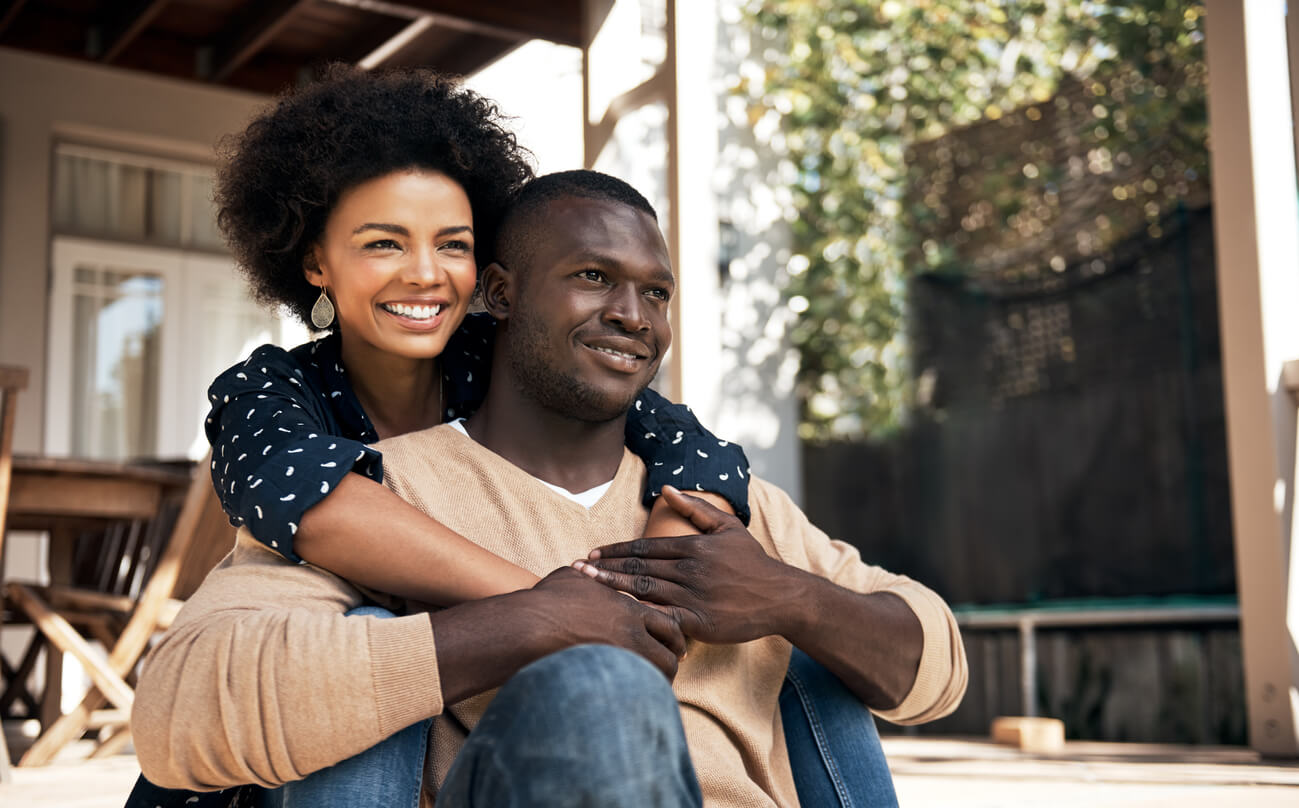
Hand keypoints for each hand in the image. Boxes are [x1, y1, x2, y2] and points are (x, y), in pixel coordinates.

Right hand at [524, 567, 687, 679]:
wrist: (529, 625)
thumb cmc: (548, 599)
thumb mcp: (574, 577)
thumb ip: (590, 576)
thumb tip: (585, 567)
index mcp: (629, 609)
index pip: (670, 625)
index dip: (676, 637)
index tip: (676, 645)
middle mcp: (631, 634)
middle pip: (669, 655)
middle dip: (672, 664)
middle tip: (669, 669)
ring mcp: (620, 658)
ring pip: (656, 677)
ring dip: (657, 682)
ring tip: (654, 688)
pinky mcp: (607, 678)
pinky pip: (635, 691)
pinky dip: (639, 694)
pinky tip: (632, 697)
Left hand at [574, 486, 803, 643]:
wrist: (781, 596)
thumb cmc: (751, 561)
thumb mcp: (728, 527)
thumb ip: (695, 507)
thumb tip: (665, 488)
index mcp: (694, 546)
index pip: (644, 548)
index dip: (614, 550)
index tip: (591, 552)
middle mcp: (691, 570)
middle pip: (638, 568)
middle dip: (604, 568)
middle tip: (575, 569)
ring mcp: (695, 596)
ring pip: (645, 591)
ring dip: (613, 589)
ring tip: (587, 588)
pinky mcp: (701, 622)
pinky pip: (664, 619)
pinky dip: (640, 617)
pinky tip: (618, 618)